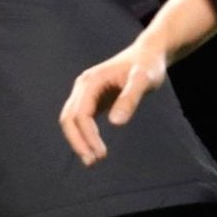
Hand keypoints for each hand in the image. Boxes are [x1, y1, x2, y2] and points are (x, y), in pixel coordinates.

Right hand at [58, 37, 169, 165]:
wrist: (148, 54)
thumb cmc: (147, 65)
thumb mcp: (144, 79)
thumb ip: (130, 99)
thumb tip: (116, 123)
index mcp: (90, 82)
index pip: (80, 114)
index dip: (87, 135)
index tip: (101, 154)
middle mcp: (83, 87)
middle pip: (69, 118)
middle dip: (78, 141)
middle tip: (92, 162)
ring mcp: (86, 93)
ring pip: (72, 120)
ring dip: (78, 140)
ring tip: (92, 160)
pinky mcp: (92, 99)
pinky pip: (81, 120)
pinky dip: (84, 135)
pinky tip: (94, 147)